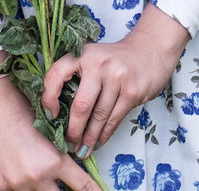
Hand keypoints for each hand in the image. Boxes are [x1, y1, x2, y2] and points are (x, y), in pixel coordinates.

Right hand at [0, 71, 101, 190]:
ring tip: (41, 169)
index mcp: (54, 161)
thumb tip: (73, 164)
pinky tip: (23, 169)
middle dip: (66, 190)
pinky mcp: (2, 185)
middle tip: (67, 181)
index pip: (82, 186)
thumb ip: (61, 153)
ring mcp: (17, 184)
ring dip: (45, 186)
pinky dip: (25, 185)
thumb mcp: (50, 130)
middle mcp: (37, 177)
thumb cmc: (23, 108)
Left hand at [41, 3, 189, 156]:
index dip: (48, 98)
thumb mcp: (93, 58)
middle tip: (68, 144)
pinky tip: (98, 142)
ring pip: (99, 116)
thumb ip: (77, 77)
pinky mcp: (132, 91)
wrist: (151, 49)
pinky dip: (104, 135)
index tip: (50, 116)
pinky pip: (114, 119)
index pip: (56, 75)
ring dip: (89, 138)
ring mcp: (118, 77)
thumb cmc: (115, 59)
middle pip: (81, 105)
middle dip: (73, 130)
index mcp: (83, 53)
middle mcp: (99, 63)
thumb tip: (58, 113)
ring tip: (82, 150)